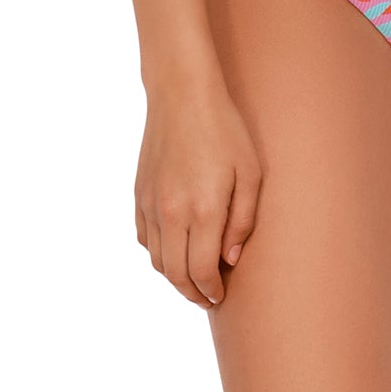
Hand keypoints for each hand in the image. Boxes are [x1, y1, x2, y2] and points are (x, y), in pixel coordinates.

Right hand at [134, 74, 262, 308]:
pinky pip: (144, 238)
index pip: (202, 271)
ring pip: (156, 260)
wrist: (182, 94)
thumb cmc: (225, 129)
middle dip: (193, 293)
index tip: (221, 296)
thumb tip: (231, 258)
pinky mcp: (139, 193)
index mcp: (202, 209)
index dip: (212, 291)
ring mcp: (151, 204)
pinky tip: (173, 250)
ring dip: (174, 277)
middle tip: (208, 298)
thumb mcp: (251, 172)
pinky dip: (157, 253)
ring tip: (193, 278)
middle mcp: (172, 212)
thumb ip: (243, 220)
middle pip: (176, 274)